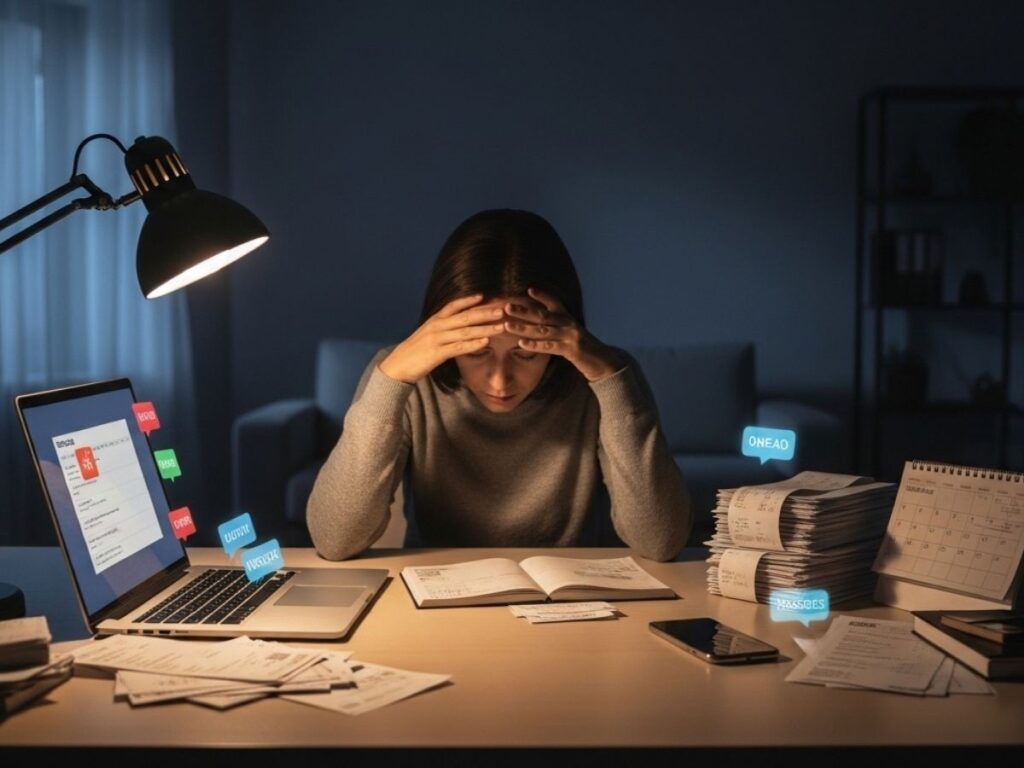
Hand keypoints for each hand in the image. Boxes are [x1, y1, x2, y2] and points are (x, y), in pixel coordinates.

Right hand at [378, 294, 506, 383]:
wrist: (397, 366)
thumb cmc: (415, 352)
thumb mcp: (428, 335)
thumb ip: (442, 329)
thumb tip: (456, 327)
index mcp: (434, 320)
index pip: (453, 306)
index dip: (469, 300)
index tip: (485, 296)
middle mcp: (436, 326)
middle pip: (465, 316)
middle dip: (485, 312)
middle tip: (502, 309)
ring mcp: (437, 339)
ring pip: (465, 331)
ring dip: (485, 328)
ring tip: (501, 326)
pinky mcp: (437, 353)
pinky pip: (458, 347)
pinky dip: (473, 344)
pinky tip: (486, 342)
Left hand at [503, 288, 623, 381]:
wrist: (604, 362)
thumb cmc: (584, 350)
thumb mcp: (571, 334)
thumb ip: (557, 328)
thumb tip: (540, 326)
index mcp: (568, 318)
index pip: (555, 303)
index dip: (543, 296)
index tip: (529, 289)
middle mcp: (569, 324)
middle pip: (543, 315)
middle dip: (523, 311)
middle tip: (506, 307)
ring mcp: (571, 336)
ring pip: (543, 330)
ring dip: (523, 328)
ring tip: (507, 326)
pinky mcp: (572, 350)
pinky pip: (550, 347)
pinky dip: (535, 345)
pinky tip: (522, 344)